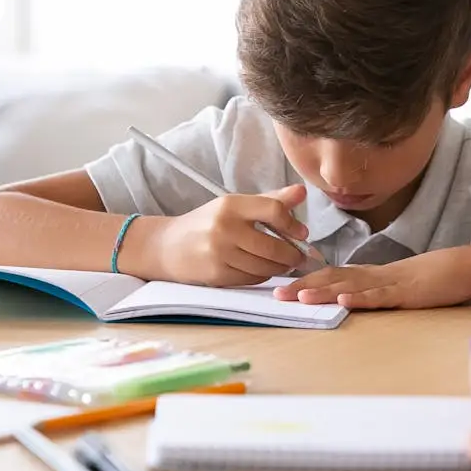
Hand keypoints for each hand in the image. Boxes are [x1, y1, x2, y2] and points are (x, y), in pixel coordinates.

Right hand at [151, 184, 309, 285]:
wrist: (168, 246)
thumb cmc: (207, 223)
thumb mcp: (235, 205)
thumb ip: (270, 200)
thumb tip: (302, 192)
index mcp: (231, 205)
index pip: (273, 210)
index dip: (293, 224)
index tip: (302, 233)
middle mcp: (225, 227)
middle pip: (274, 245)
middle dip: (292, 254)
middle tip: (299, 256)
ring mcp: (220, 253)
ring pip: (265, 266)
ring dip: (280, 267)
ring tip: (284, 264)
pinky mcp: (217, 274)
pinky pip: (252, 279)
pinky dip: (263, 275)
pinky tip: (263, 269)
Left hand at [272, 246, 470, 308]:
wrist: (467, 265)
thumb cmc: (436, 277)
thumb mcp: (400, 287)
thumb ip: (377, 291)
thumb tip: (352, 298)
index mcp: (372, 275)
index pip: (333, 276)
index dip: (306, 281)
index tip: (280, 289)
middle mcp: (376, 276)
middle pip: (334, 278)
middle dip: (304, 286)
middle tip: (275, 294)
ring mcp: (392, 282)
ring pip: (353, 285)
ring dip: (325, 291)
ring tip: (299, 296)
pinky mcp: (409, 292)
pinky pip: (383, 295)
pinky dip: (363, 297)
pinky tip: (345, 299)